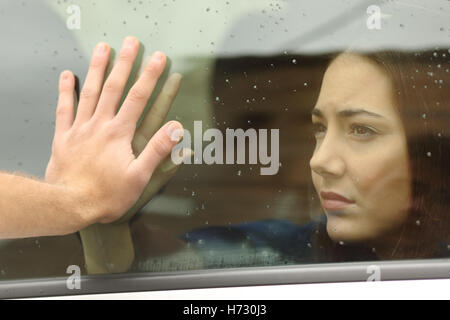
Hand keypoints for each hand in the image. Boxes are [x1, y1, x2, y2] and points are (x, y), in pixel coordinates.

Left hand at [45, 36, 182, 224]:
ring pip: (89, 92)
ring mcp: (79, 128)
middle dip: (125, 63)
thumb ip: (158, 150)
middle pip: (114, 87)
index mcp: (119, 133)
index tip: (159, 58)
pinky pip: (64, 108)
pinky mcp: (63, 136)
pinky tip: (68, 75)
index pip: (138, 98)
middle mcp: (99, 125)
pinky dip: (65, 90)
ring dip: (97, 68)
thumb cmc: (106, 195)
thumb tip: (176, 128)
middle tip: (131, 42)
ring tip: (103, 48)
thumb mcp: (139, 177)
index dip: (150, 76)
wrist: (69, 205)